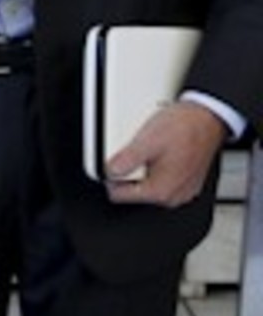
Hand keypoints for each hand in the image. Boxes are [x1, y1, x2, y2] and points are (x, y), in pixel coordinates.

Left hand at [105, 100, 226, 207]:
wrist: (208, 118)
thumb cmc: (184, 128)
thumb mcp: (146, 141)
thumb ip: (125, 160)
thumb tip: (108, 171)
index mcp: (160, 191)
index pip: (119, 195)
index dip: (109, 178)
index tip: (110, 164)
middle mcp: (173, 197)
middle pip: (135, 192)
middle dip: (129, 173)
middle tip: (136, 151)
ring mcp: (183, 190)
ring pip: (150, 186)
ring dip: (144, 170)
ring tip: (151, 149)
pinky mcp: (189, 182)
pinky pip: (165, 180)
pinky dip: (159, 168)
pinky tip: (163, 153)